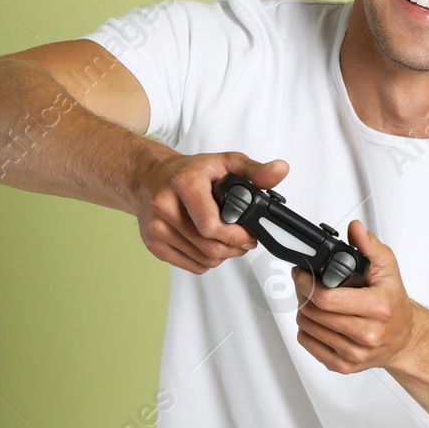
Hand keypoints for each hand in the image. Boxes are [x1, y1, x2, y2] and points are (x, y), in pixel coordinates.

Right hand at [132, 151, 287, 274]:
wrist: (148, 177)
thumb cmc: (187, 171)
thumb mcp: (224, 162)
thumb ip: (255, 170)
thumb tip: (280, 170)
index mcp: (184, 183)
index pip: (211, 225)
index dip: (237, 235)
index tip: (250, 234)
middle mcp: (164, 206)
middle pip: (209, 246)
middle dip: (235, 248)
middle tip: (245, 240)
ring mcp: (156, 228)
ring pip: (203, 259)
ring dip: (224, 255)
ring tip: (229, 240)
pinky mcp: (153, 245)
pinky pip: (191, 265)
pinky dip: (207, 260)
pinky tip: (210, 243)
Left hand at [292, 220, 422, 373]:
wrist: (404, 338)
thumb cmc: (394, 303)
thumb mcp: (387, 268)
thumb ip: (370, 245)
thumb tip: (355, 229)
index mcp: (378, 308)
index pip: (326, 298)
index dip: (306, 282)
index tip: (301, 273)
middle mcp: (367, 334)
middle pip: (313, 312)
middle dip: (303, 293)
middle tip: (306, 283)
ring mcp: (354, 353)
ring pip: (307, 327)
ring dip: (304, 309)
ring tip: (314, 300)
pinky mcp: (342, 365)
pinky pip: (307, 343)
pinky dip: (307, 328)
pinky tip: (318, 319)